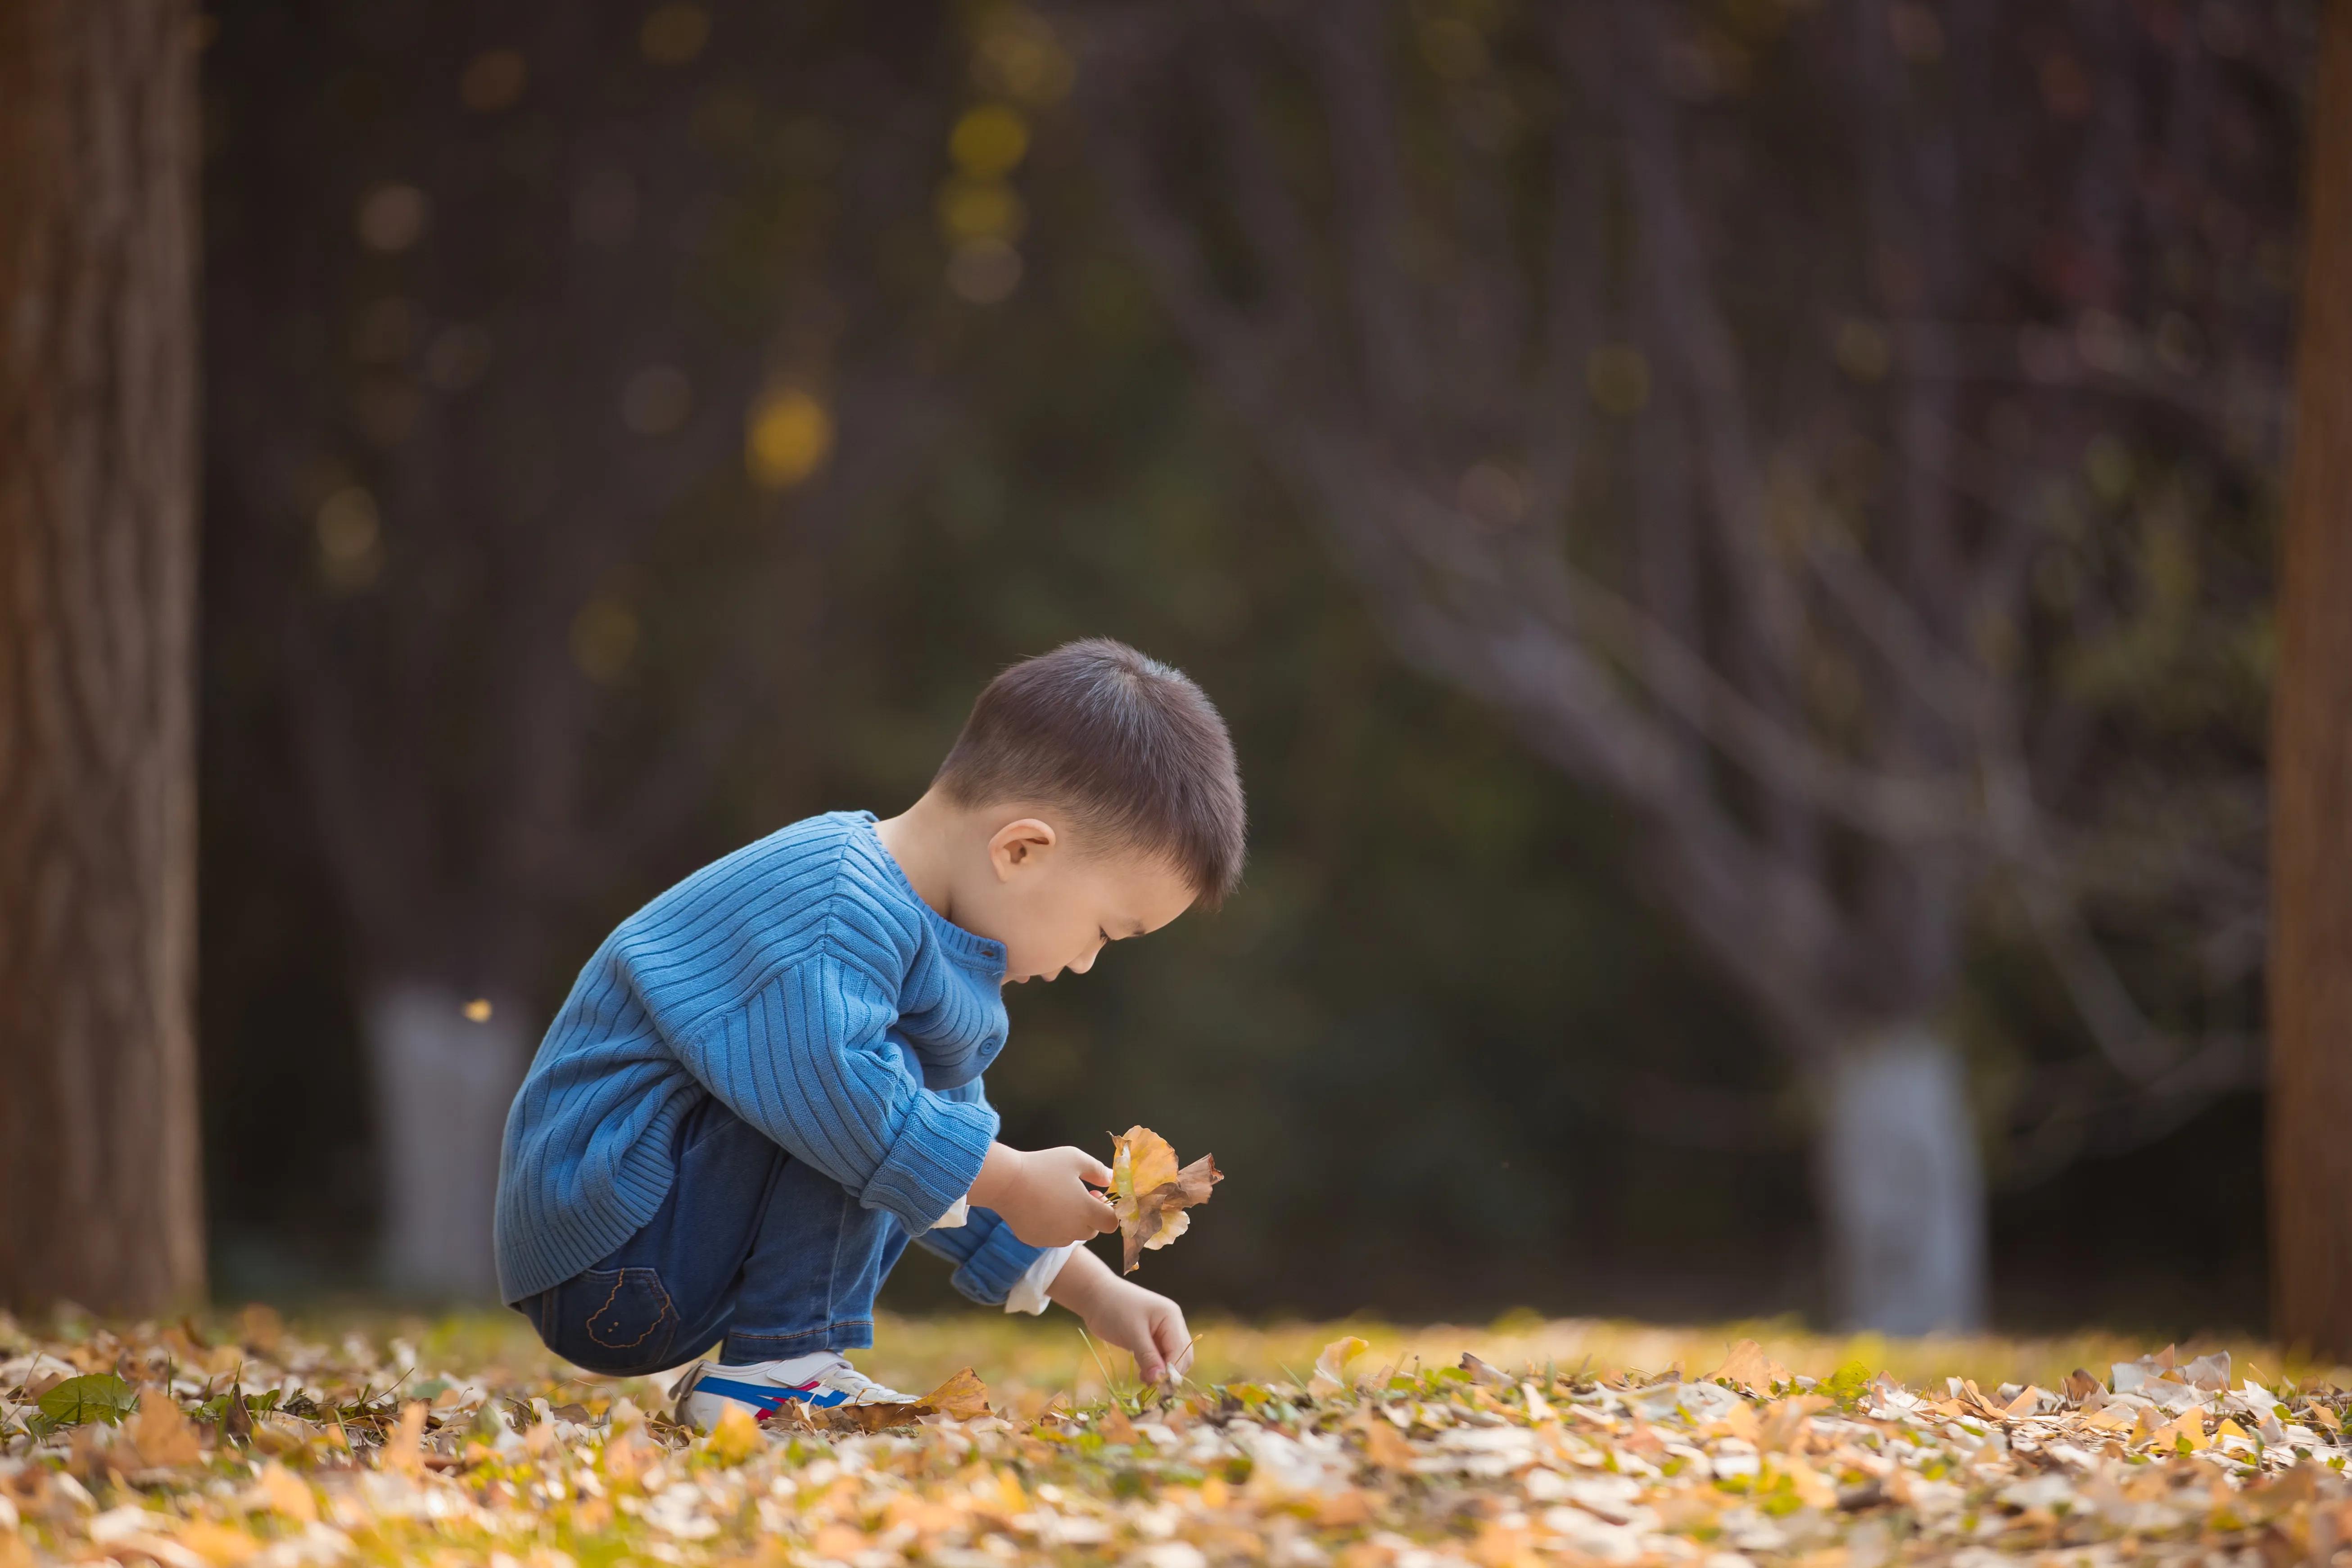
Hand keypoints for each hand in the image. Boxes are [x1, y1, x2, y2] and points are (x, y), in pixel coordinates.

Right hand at [966, 1143, 1117, 1247]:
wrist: (1006, 1182)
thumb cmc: (1043, 1166)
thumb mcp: (1075, 1159)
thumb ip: (1098, 1170)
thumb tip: (1111, 1180)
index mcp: (1086, 1210)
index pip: (1112, 1223)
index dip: (1109, 1211)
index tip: (1097, 1196)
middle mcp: (1073, 1230)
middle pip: (1093, 1230)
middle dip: (1091, 1216)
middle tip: (1078, 1196)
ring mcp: (1053, 1238)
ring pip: (1072, 1235)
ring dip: (1072, 1223)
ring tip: (1058, 1201)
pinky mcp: (1036, 1240)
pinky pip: (1052, 1237)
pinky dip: (1052, 1227)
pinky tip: (1041, 1208)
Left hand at [1046, 1249, 1193, 1383]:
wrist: (1094, 1295)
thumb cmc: (1113, 1309)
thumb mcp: (1132, 1334)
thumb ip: (1148, 1357)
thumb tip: (1159, 1380)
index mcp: (1171, 1317)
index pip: (1180, 1350)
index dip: (1172, 1371)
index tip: (1157, 1387)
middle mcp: (1172, 1323)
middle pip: (1181, 1355)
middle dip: (1169, 1372)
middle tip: (1151, 1386)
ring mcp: (1162, 1330)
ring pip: (1171, 1358)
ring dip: (1161, 1371)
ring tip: (1144, 1380)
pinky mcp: (1151, 1337)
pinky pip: (1159, 1356)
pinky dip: (1153, 1367)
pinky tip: (1143, 1374)